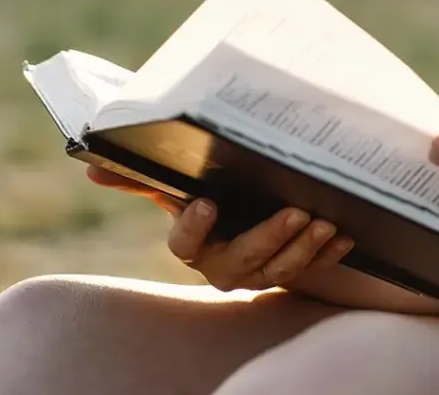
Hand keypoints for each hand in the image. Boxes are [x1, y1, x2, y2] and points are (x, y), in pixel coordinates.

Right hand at [87, 166, 354, 291]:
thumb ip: (140, 175)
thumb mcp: (177, 180)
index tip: (206, 202)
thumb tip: (93, 166)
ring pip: (278, 270)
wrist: (245, 211)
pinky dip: (328, 254)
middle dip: (268, 238)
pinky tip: (345, 233)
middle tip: (295, 211)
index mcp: (193, 241)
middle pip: (240, 262)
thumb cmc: (208, 189)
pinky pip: (310, 270)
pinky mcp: (290, 270)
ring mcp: (258, 271)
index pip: (184, 245)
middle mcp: (223, 263)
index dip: (193, 227)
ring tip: (325, 221)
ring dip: (303, 248)